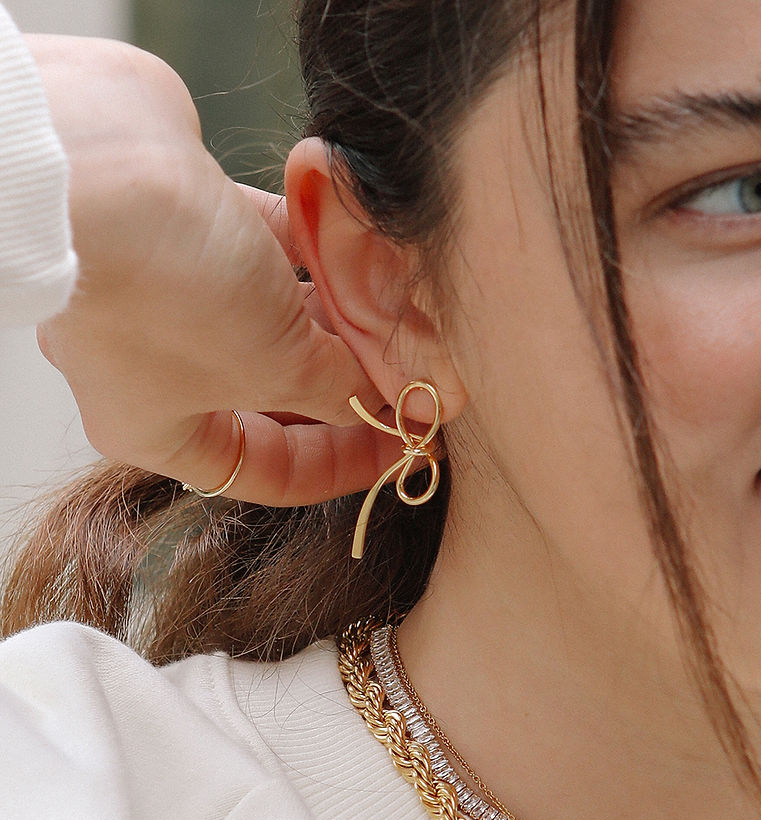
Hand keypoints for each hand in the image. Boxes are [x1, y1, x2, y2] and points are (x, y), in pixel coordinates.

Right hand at [30, 36, 401, 504]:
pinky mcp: (185, 218)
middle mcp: (158, 368)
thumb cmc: (170, 294)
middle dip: (351, 383)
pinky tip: (366, 249)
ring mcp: (170, 291)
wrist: (94, 162)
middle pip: (279, 395)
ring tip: (407, 310)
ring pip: (277, 318)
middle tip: (421, 373)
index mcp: (160, 431)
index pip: (269, 471)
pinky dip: (314, 250)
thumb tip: (392, 399)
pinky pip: (265, 248)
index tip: (407, 445)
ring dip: (342, 314)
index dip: (345, 465)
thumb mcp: (276, 367)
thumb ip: (340, 388)